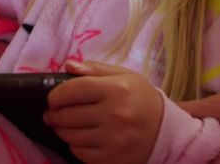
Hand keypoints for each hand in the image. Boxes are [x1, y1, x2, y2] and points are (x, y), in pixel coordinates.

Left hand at [44, 60, 163, 163]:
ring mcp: (114, 140)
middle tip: (52, 113)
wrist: (167, 131)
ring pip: (70, 136)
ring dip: (61, 130)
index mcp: (116, 90)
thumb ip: (95, 69)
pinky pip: (80, 153)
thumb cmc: (141, 99)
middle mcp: (115, 115)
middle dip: (54, 114)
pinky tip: (80, 138)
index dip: (55, 95)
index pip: (72, 90)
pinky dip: (75, 146)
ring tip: (63, 125)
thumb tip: (68, 65)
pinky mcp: (113, 159)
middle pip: (67, 115)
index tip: (52, 99)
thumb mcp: (124, 76)